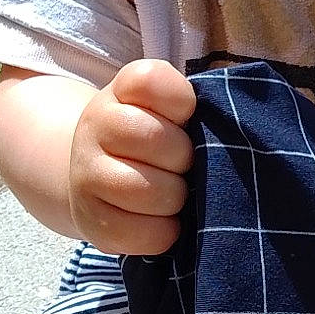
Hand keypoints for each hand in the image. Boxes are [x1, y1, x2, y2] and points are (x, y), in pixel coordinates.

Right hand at [69, 59, 195, 254]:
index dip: (180, 101)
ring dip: (175, 198)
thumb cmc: (153, 138)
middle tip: (180, 164)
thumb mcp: (168, 108)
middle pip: (156, 139)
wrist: (98, 178)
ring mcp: (86, 174)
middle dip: (183, 158)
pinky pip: (147, 233)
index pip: (150, 80)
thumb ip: (192, 104)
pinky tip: (160, 218)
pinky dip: (165, 231)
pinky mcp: (91, 221)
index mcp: (120, 91)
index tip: (184, 116)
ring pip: (151, 191)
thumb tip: (228, 132)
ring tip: (172, 193)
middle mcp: (94, 126)